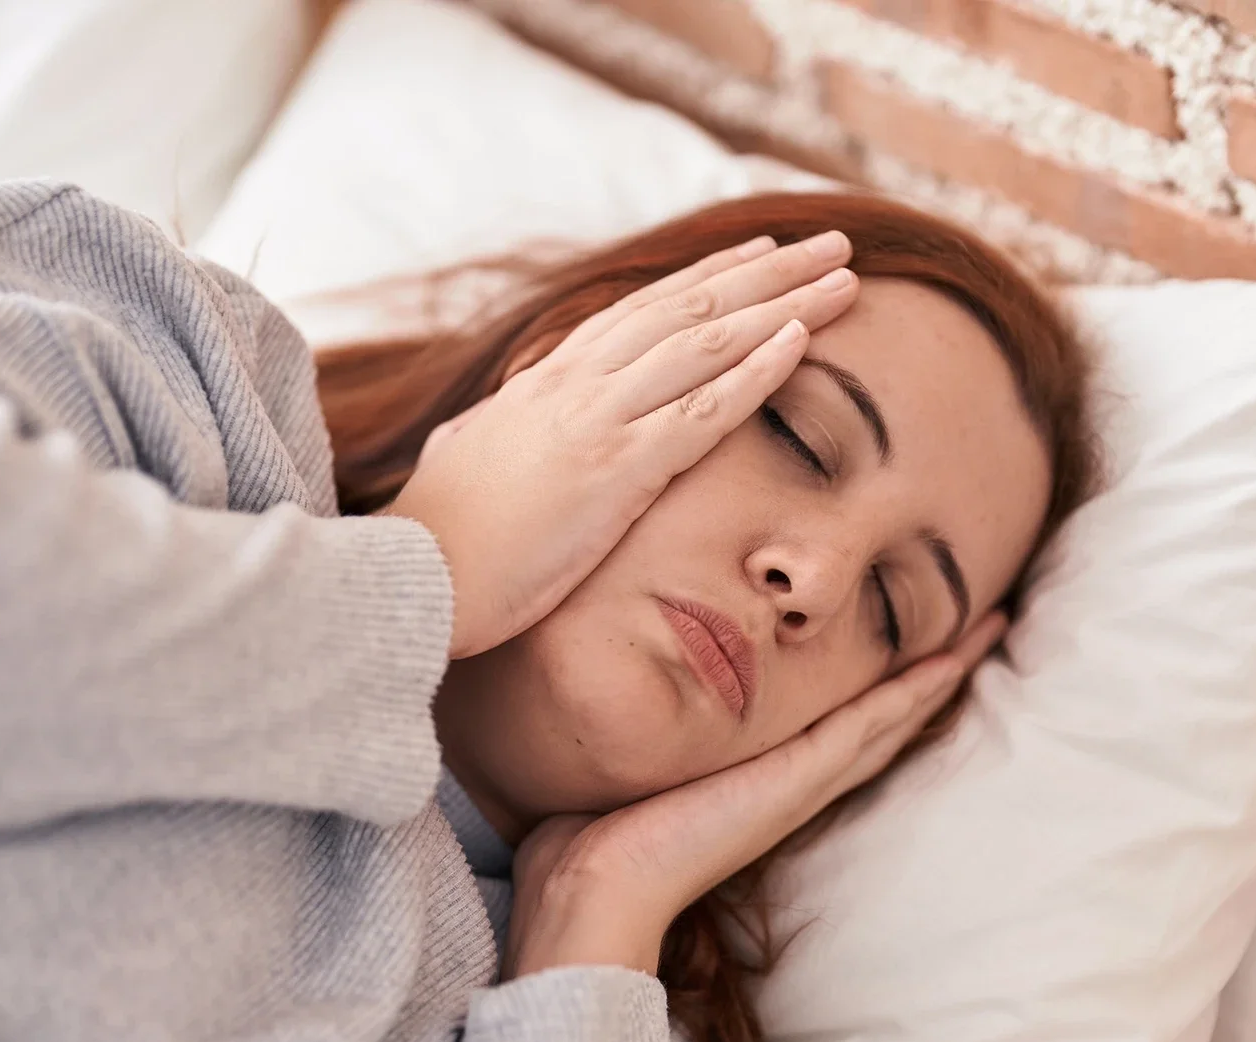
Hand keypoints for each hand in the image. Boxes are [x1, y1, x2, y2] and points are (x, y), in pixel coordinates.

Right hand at [384, 231, 860, 659]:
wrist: (410, 581)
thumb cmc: (433, 540)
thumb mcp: (459, 467)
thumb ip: (481, 438)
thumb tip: (470, 431)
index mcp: (545, 384)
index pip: (642, 312)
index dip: (710, 279)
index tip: (761, 253)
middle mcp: (576, 385)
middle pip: (691, 307)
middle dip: (769, 272)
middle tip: (833, 246)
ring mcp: (597, 422)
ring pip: (709, 343)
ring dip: (785, 306)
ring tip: (845, 279)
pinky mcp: (614, 472)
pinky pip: (701, 412)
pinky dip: (756, 373)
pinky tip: (803, 344)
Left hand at [504, 612, 1010, 978]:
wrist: (591, 892)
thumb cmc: (587, 840)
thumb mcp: (623, 770)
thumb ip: (636, 742)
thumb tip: (604, 715)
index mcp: (756, 782)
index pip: (832, 727)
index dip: (876, 686)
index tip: (910, 646)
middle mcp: (790, 785)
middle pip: (881, 721)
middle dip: (930, 675)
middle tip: (983, 629)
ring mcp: (799, 785)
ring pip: (887, 720)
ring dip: (939, 676)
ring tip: (985, 632)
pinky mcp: (795, 783)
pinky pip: (866, 728)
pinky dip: (910, 696)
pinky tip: (946, 665)